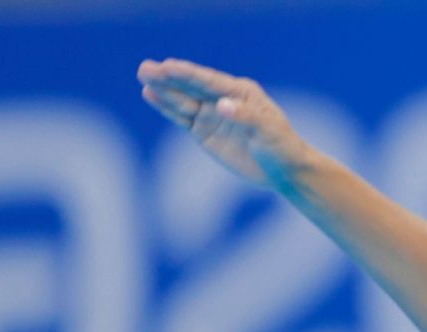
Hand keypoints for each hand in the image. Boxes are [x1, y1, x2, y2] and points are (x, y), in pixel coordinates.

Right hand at [137, 58, 310, 188]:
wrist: (283, 170)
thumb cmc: (281, 145)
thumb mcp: (268, 131)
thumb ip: (246, 116)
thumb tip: (222, 105)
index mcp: (241, 92)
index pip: (209, 81)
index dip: (187, 74)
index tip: (167, 66)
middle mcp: (223, 99)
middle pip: (191, 87)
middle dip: (168, 78)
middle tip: (145, 68)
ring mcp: (212, 115)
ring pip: (183, 100)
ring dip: (163, 90)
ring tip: (143, 77)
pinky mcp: (204, 132)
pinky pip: (182, 117)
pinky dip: (166, 108)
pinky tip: (151, 95)